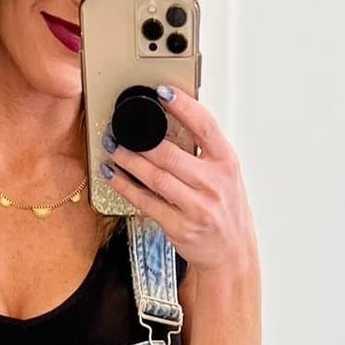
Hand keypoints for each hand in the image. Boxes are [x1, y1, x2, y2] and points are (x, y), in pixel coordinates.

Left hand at [102, 87, 257, 280]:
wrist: (231, 253)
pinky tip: (114, 176)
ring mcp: (196, 207)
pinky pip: (146, 202)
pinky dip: (126, 187)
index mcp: (226, 163)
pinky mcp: (179, 227)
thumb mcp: (225, 175)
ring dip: (128, 161)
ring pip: (155, 177)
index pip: (205, 126)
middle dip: (139, 140)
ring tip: (112, 148)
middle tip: (119, 128)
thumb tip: (173, 119)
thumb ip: (205, 150)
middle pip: (170, 154)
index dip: (183, 106)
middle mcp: (214, 184)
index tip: (162, 91)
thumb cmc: (225, 209)